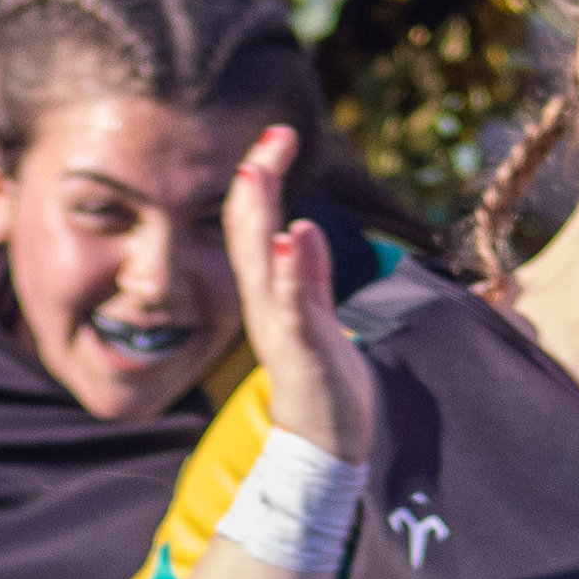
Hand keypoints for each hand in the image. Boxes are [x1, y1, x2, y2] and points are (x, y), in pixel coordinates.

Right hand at [218, 126, 377, 457]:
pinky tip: (290, 238)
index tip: (279, 135)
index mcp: (271, 293)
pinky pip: (292, 306)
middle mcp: (266, 305)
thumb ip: (311, 276)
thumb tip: (304, 230)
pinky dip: (289, 271)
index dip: (263, 180)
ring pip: (261, 264)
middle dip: (256, 184)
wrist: (329, 443)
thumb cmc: (325, 380)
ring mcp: (280, 327)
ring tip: (258, 173)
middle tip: (269, 140)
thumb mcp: (318, 317)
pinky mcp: (302, 351)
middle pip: (249, 234)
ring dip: (259, 218)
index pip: (257, 226)